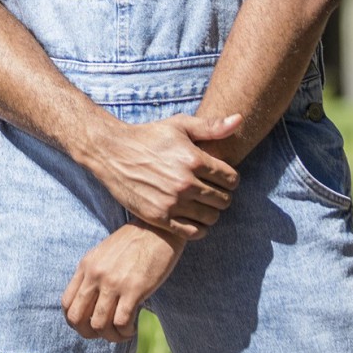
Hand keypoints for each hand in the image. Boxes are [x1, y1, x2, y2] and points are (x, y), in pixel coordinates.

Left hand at [61, 222, 185, 341]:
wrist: (157, 229)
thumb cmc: (133, 243)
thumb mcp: (104, 254)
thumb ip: (93, 274)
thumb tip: (90, 304)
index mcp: (86, 266)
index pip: (66, 303)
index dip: (75, 321)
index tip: (89, 324)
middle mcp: (95, 275)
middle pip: (77, 318)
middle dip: (88, 333)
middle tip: (105, 333)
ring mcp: (113, 283)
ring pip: (99, 325)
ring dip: (111, 336)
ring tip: (123, 332)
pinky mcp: (134, 289)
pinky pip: (121, 323)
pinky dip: (125, 332)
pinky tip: (132, 328)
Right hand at [82, 113, 239, 237]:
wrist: (112, 152)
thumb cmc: (149, 136)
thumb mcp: (179, 125)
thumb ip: (212, 126)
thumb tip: (240, 120)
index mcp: (193, 159)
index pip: (231, 179)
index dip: (230, 179)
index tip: (221, 178)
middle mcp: (185, 182)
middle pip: (224, 200)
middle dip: (222, 195)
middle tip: (211, 191)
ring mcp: (172, 202)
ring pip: (211, 218)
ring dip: (211, 212)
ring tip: (202, 204)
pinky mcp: (159, 217)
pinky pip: (192, 232)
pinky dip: (198, 228)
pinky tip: (193, 218)